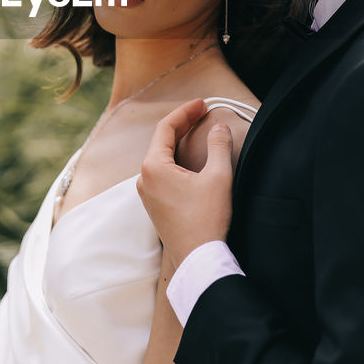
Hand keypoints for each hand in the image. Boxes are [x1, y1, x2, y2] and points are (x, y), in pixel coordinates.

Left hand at [137, 97, 235, 268]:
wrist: (198, 259)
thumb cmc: (206, 219)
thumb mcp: (218, 177)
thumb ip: (219, 146)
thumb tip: (218, 128)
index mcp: (153, 167)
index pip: (166, 128)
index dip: (185, 112)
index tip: (203, 104)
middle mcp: (144, 179)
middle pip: (161, 141)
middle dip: (182, 124)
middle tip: (202, 113)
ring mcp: (147, 194)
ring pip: (160, 157)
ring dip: (178, 142)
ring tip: (197, 130)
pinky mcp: (154, 205)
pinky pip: (161, 173)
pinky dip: (175, 159)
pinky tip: (190, 158)